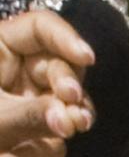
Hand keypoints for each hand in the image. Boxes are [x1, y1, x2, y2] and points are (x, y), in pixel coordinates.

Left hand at [0, 3, 91, 156]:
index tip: (87, 58)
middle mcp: (14, 68)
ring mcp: (27, 95)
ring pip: (65, 90)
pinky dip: (70, 122)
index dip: (65, 37)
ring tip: (77, 123)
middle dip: (68, 80)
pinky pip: (63, 116)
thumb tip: (66, 119)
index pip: (38, 27)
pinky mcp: (38, 123)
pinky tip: (73, 129)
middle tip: (71, 102)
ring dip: (75, 105)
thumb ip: (26, 117)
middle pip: (57, 59)